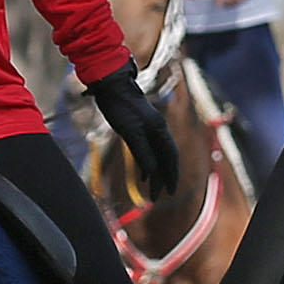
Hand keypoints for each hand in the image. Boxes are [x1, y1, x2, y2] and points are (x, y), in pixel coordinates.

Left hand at [89, 66, 179, 198]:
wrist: (111, 86)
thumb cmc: (120, 106)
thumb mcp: (130, 131)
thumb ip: (142, 151)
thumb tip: (151, 172)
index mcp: (160, 130)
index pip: (171, 157)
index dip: (172, 175)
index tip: (171, 191)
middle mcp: (158, 130)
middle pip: (165, 159)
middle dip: (163, 179)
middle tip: (158, 197)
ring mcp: (149, 130)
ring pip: (156, 156)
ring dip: (155, 174)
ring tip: (151, 191)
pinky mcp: (139, 129)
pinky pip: (147, 152)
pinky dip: (146, 165)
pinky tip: (143, 175)